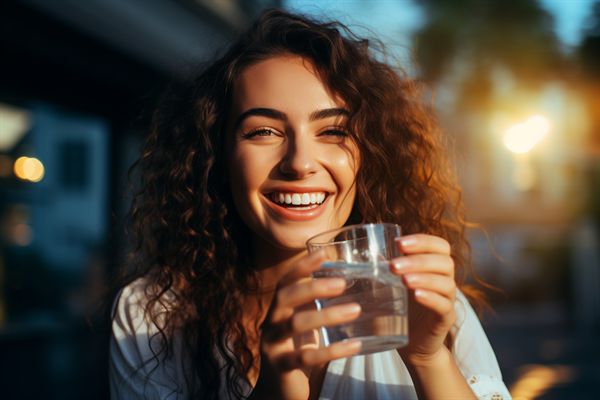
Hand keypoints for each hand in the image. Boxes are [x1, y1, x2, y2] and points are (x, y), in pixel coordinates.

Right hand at [252, 251, 362, 399]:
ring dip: (327, 315)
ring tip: (356, 310)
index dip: (302, 266)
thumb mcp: (302, 324)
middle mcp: (270, 323)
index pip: (286, 281)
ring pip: (296, 324)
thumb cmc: (296, 350)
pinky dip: (333, 350)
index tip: (323, 253)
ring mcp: (272, 345)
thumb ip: (314, 305)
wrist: (278, 391)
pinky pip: (307, 357)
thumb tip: (346, 279)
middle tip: (343, 283)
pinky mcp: (281, 366)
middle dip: (313, 287)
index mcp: (277, 309)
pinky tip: (355, 346)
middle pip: (286, 297)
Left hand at [390, 234, 456, 366]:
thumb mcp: (392, 285)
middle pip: (445, 262)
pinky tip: (417, 296)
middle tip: (393, 265)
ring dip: (424, 278)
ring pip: (446, 283)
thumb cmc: (402, 308)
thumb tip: (363, 252)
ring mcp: (447, 300)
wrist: (413, 344)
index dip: (423, 241)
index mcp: (434, 267)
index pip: (440, 246)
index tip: (399, 243)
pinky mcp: (445, 319)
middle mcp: (444, 280)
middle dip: (419, 260)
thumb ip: (384, 268)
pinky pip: (444, 306)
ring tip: (403, 280)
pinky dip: (432, 298)